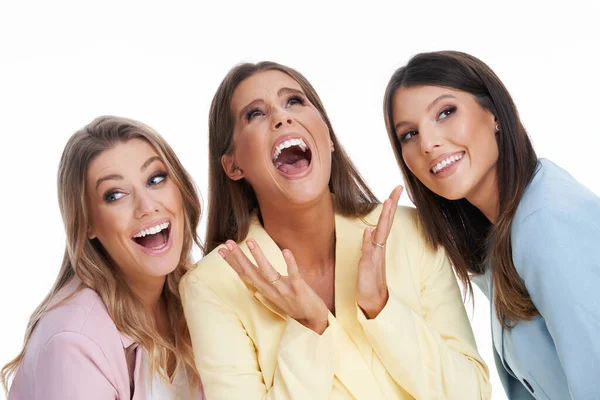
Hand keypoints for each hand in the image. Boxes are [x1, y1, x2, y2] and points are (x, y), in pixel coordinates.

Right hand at [218, 239, 329, 333]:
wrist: (313, 322)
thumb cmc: (294, 303)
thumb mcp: (275, 292)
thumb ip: (266, 281)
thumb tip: (256, 267)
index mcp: (264, 290)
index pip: (244, 274)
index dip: (232, 263)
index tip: (221, 250)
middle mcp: (271, 291)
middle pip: (251, 272)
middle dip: (238, 257)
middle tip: (227, 243)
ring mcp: (284, 291)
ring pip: (268, 272)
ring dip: (259, 257)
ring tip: (250, 241)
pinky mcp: (299, 290)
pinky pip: (294, 275)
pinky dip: (290, 263)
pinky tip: (286, 250)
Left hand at [356, 185, 402, 318]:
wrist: (373, 303)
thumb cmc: (370, 281)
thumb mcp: (366, 259)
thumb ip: (368, 244)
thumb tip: (369, 229)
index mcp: (378, 246)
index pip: (384, 222)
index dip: (389, 206)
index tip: (395, 191)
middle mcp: (378, 249)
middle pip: (386, 223)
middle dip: (391, 205)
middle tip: (397, 188)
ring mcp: (374, 256)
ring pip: (380, 234)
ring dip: (385, 218)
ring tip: (388, 201)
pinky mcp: (368, 267)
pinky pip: (369, 252)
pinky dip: (370, 241)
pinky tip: (370, 230)